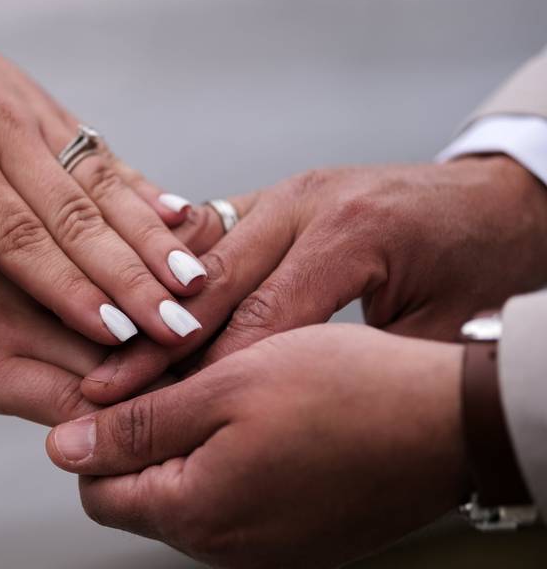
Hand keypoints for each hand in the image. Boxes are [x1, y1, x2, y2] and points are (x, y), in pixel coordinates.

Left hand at [0, 0, 204, 344]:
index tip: (117, 334)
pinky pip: (101, 153)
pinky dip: (143, 188)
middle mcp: (4, 133)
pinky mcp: (45, 105)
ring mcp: (32, 115)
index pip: (21, 238)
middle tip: (180, 323)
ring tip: (197, 280)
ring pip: (104, 185)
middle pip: (79, 217)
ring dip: (152, 237)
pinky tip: (180, 215)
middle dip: (134, 277)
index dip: (71, 290)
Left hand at [48, 325, 467, 567]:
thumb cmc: (344, 393)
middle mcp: (226, 547)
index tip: (121, 387)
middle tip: (174, 377)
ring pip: (188, 494)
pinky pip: (235, 501)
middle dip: (142, 438)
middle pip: (142, 494)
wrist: (447, 423)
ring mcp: (265, 547)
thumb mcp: (224, 388)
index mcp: (196, 513)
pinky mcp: (296, 537)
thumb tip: (65, 448)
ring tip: (219, 387)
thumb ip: (138, 425)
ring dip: (187, 445)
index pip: (98, 490)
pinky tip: (257, 418)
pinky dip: (228, 460)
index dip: (98, 435)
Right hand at [82, 155, 546, 402]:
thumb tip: (277, 410)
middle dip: (159, 340)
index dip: (212, 373)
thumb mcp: (436, 331)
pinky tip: (132, 295)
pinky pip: (210, 231)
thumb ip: (356, 367)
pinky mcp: (276, 198)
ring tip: (105, 345)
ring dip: (151, 301)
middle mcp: (308, 201)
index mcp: (353, 231)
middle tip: (108, 385)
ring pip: (199, 251)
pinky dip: (171, 267)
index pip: (262, 317)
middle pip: (213, 280)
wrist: (503, 202)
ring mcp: (287, 193)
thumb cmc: (481, 264)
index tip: (168, 416)